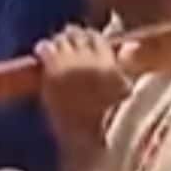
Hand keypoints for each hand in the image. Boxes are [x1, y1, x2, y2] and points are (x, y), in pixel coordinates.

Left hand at [36, 26, 132, 166]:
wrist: (81, 135)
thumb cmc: (101, 118)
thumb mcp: (121, 90)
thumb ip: (122, 67)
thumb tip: (128, 46)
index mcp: (109, 64)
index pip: (97, 38)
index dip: (89, 36)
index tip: (83, 38)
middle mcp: (91, 60)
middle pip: (78, 35)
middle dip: (72, 36)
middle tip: (66, 39)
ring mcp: (70, 63)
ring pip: (61, 40)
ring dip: (57, 42)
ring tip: (54, 46)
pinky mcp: (52, 70)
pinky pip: (46, 48)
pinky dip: (43, 48)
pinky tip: (41, 51)